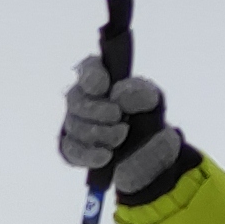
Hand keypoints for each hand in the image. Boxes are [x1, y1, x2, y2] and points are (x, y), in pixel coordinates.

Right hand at [57, 58, 194, 202]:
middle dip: (97, 111)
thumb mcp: (153, 101)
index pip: (88, 68)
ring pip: (74, 126)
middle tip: (118, 117)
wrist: (150, 150)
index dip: (91, 75)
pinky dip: (89, 153)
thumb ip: (140, 92)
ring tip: (121, 136)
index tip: (103, 87)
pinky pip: (71, 151)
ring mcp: (74, 124)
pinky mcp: (72, 149)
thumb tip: (118, 94)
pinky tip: (106, 155)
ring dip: (99, 133)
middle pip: (75, 100)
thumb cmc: (146, 117)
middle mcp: (81, 98)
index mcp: (101, 77)